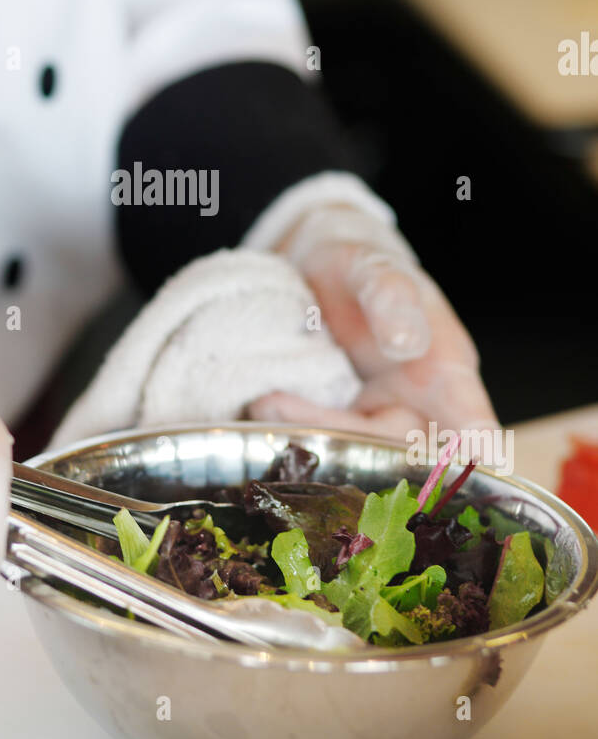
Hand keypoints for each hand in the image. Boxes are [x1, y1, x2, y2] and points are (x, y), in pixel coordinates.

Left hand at [251, 202, 498, 439]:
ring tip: (266, 403)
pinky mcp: (341, 426)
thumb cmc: (359, 264)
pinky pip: (328, 445)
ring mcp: (377, 419)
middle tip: (278, 403)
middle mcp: (418, 404)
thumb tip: (406, 343)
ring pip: (358, 452)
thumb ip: (391, 296)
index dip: (473, 453)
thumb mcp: (372, 267)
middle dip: (342, 434)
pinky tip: (266, 418)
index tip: (471, 474)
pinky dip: (299, 436)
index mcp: (445, 370)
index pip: (471, 421)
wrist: (312, 270)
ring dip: (312, 435)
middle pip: (398, 445)